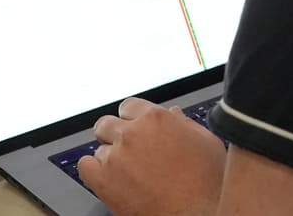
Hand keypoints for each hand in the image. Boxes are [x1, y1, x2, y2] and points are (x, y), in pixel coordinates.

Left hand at [77, 97, 225, 215]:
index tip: (136, 131)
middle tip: (129, 152)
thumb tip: (173, 114)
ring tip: (129, 174)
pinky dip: (92, 171)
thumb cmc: (208, 185)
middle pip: (107, 124)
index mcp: (156, 119)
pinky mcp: (104, 182)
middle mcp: (132, 134)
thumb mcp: (207, 143)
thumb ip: (185, 124)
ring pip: (99, 148)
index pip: (128, 107)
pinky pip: (84, 166)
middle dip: (116, 136)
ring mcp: (116, 157)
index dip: (132, 120)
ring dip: (111, 158)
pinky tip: (107, 179)